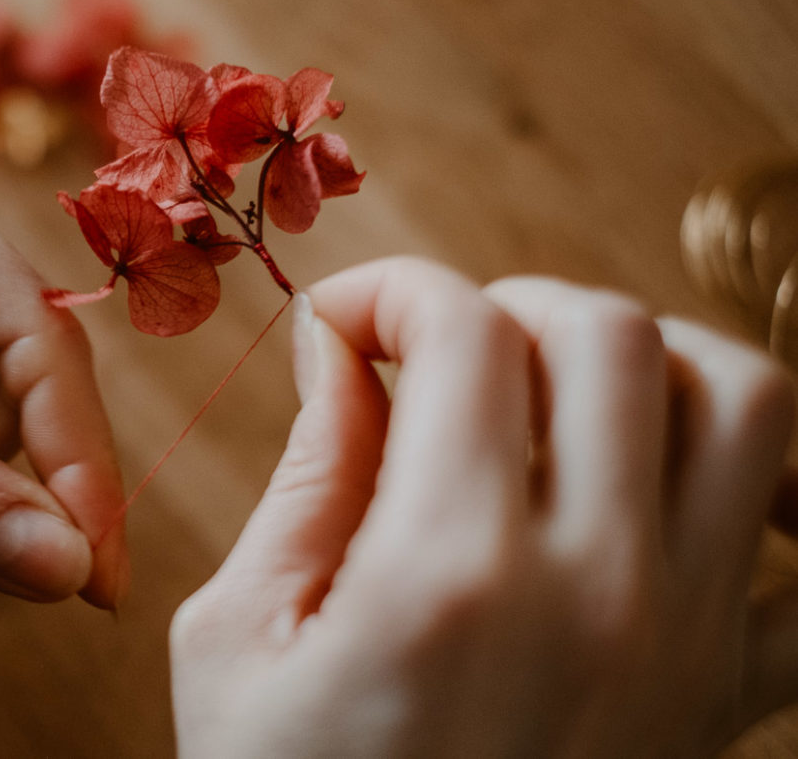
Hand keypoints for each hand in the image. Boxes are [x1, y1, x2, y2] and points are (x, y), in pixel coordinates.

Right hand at [170, 257, 796, 755]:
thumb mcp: (238, 643)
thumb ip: (305, 477)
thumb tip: (338, 347)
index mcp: (446, 574)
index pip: (462, 331)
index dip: (387, 291)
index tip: (341, 324)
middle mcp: (596, 588)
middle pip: (605, 331)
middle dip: (503, 304)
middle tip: (434, 357)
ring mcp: (687, 639)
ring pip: (745, 398)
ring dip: (647, 358)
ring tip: (557, 397)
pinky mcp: (730, 692)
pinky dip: (778, 484)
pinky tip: (687, 485)